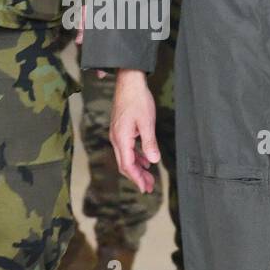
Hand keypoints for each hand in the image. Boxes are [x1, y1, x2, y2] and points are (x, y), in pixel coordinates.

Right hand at [109, 68, 158, 192]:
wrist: (129, 82)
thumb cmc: (138, 99)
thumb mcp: (147, 122)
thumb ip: (149, 143)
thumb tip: (153, 161)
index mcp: (121, 138)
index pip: (127, 165)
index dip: (136, 178)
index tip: (145, 188)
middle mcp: (116, 138)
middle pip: (125, 164)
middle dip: (137, 177)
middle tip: (148, 187)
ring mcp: (117, 133)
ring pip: (126, 157)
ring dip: (137, 168)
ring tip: (148, 177)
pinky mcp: (120, 129)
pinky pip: (127, 148)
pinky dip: (136, 157)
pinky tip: (144, 160)